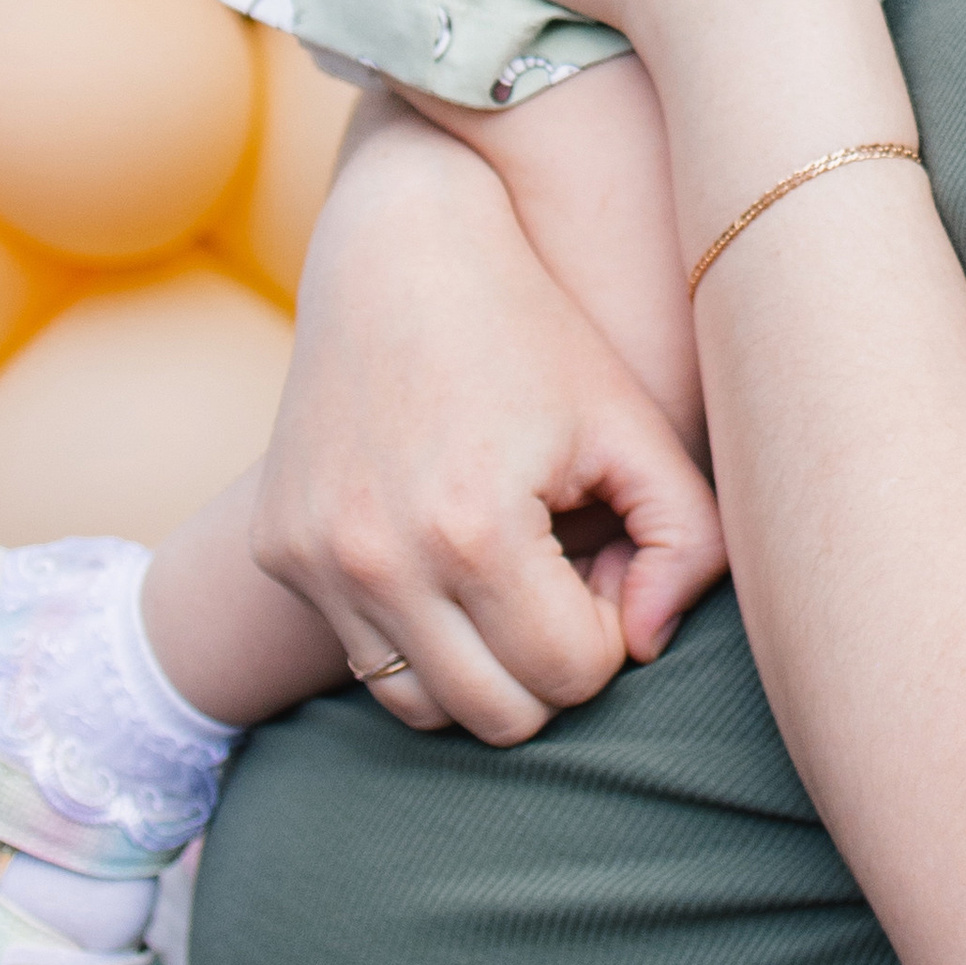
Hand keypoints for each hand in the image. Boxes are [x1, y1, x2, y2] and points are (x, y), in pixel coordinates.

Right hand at [251, 95, 726, 741]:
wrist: (400, 248)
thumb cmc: (535, 335)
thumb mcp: (635, 423)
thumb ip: (688, 543)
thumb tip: (649, 645)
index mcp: (474, 529)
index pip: (572, 675)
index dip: (611, 628)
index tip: (604, 554)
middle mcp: (379, 559)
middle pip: (499, 716)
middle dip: (551, 661)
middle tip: (563, 570)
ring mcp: (316, 560)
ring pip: (423, 709)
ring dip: (482, 664)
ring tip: (508, 569)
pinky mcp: (278, 550)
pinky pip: (362, 657)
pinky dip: (417, 634)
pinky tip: (444, 550)